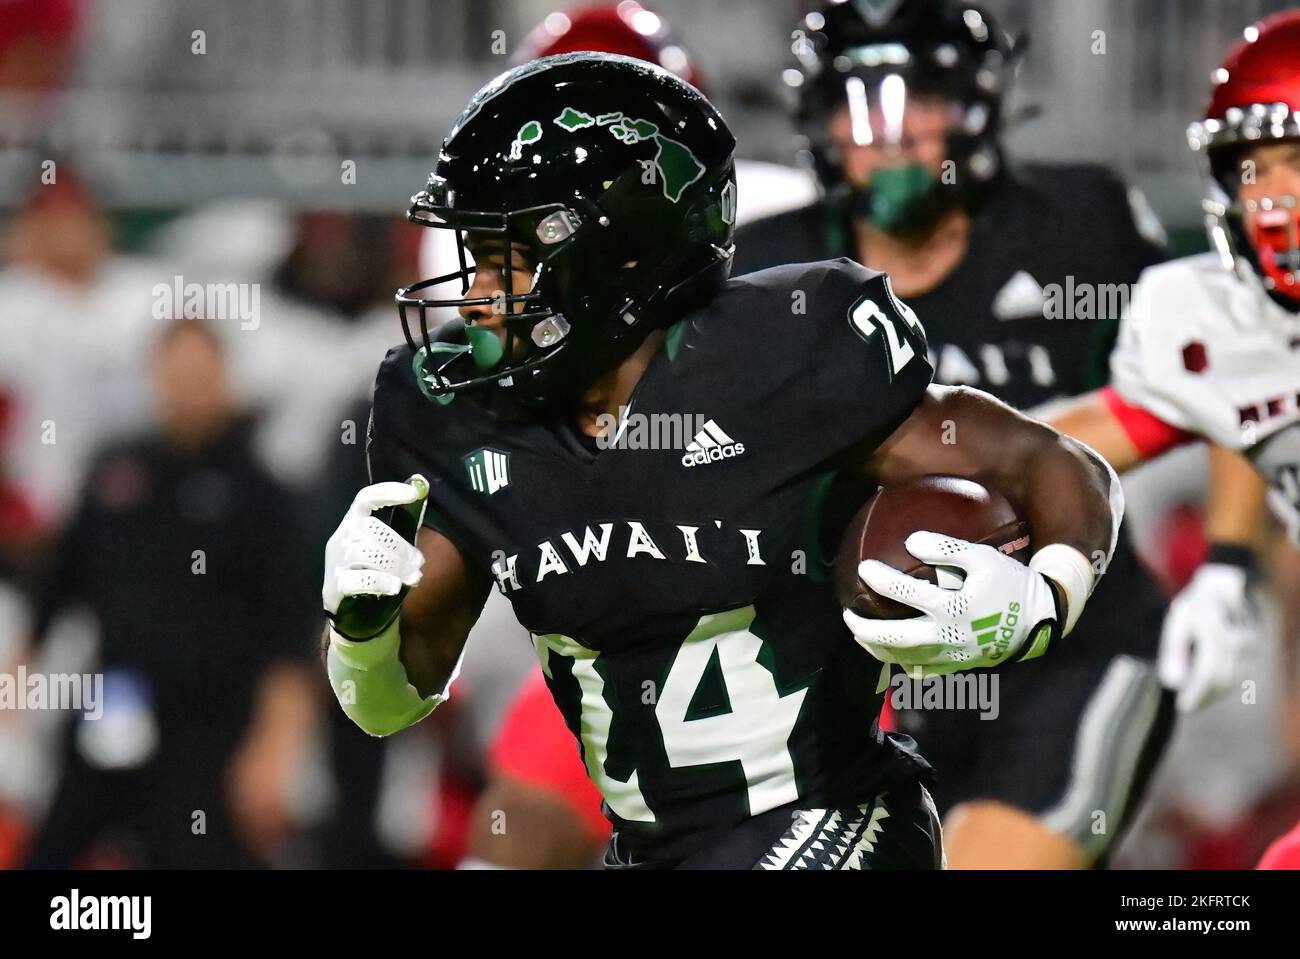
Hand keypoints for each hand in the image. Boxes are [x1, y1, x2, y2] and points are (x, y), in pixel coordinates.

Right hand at [322, 480, 426, 618]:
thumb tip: (423, 487)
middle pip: (371, 529)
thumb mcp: (387, 546)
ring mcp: (335, 562)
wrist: (348, 609)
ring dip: (395, 565)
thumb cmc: (370, 569)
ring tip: (412, 577)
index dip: (387, 492)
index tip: (413, 493)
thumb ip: (405, 522)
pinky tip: (395, 586)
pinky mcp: (334, 586)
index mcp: (353, 522)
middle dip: (400, 546)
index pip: (365, 498)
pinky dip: (380, 581)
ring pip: (365, 553)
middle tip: (418, 563)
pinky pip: (358, 580)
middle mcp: (341, 537)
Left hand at [842, 531, 1059, 675]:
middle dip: (865, 628)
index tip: (864, 567)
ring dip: (877, 649)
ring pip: (903, 660)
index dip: (881, 580)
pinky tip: (891, 652)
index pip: (906, 595)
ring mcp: (952, 657)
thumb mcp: (984, 558)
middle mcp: (949, 637)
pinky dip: (901, 663)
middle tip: (847, 615)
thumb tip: (911, 541)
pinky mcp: (958, 667)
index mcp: (954, 609)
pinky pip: (922, 671)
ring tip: (861, 635)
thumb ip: (948, 549)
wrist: (1040, 620)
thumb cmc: (1010, 584)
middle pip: (895, 638)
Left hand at [1158, 563, 1256, 712]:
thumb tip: (1172, 684)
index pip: (1209, 670)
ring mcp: (1251, 646)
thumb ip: (1174, 651)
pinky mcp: (1255, 652)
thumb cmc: (1197, 605)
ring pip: (1233, 680)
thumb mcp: (1179, 619)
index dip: (1196, 692)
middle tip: (1187, 707)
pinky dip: (1223, 687)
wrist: (1227, 588)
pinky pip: (1240, 675)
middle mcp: (1239, 638)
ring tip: (1195, 703)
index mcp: (1217, 627)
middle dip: (1204, 697)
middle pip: (1222, 678)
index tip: (1182, 706)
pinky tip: (1208, 694)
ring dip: (1214, 695)